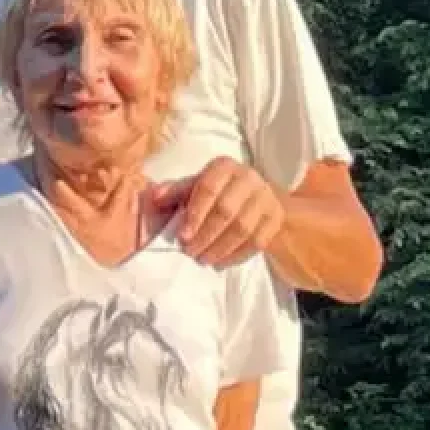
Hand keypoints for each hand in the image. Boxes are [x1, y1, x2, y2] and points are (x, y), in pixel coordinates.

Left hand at [148, 156, 286, 270]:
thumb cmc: (218, 191)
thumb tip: (154, 197)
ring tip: (204, 259)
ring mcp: (265, 198)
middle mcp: (248, 178)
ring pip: (243, 228)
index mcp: (225, 167)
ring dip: (220, 248)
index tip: (182, 237)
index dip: (194, 214)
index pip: (208, 189)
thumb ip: (176, 192)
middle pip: (227, 211)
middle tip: (191, 252)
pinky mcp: (276, 218)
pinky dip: (237, 255)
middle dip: (206, 235)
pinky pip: (257, 242)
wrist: (256, 196)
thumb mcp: (196, 186)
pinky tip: (221, 262)